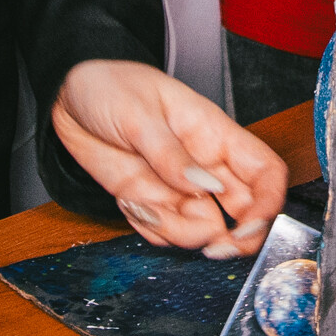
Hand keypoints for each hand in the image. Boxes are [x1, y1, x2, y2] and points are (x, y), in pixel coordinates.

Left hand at [52, 60, 286, 256]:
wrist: (66, 99)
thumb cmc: (108, 87)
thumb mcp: (139, 113)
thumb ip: (170, 153)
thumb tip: (205, 186)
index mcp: (214, 133)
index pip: (265, 171)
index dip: (269, 203)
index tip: (248, 227)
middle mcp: (204, 165)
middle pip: (245, 212)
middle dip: (236, 240)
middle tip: (211, 248)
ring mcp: (178, 188)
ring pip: (202, 230)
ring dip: (177, 233)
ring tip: (141, 205)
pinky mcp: (152, 202)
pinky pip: (165, 234)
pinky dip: (150, 230)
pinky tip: (128, 203)